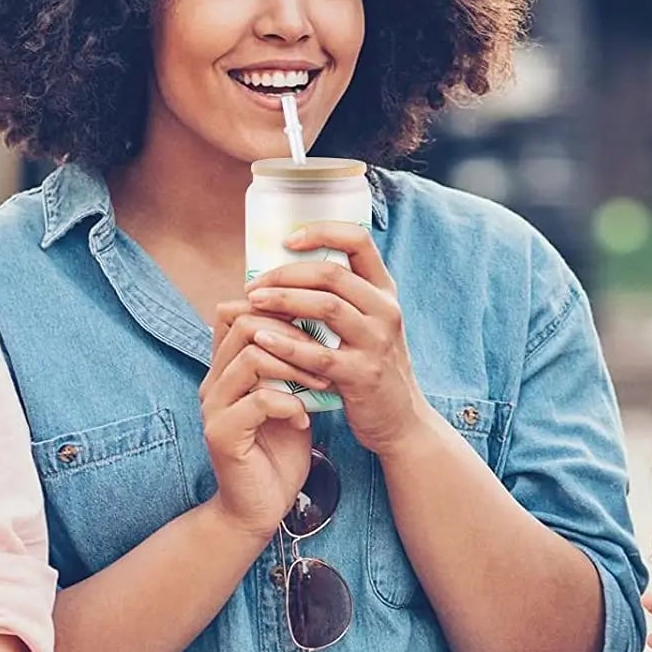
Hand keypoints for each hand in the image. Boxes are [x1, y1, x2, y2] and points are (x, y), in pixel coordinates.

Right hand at [199, 302, 316, 541]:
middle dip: (291, 333)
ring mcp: (213, 407)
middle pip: (244, 325)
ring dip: (295, 366)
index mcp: (225, 369)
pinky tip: (304, 417)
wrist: (259, 509)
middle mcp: (213, 382)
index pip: (237, 313)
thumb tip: (321, 328)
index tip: (315, 324)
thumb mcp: (289, 399)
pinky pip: (259, 400)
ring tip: (319, 383)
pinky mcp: (222, 434)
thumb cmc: (279, 452)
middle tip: (325, 352)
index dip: (276, 308)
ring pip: (251, 358)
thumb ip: (291, 367)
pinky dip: (289, 403)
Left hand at [244, 221, 429, 457]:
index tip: (287, 239)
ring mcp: (378, 342)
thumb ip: (337, 298)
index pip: (360, 240)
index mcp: (384, 291)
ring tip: (252, 302)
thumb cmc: (368, 365)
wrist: (399, 420)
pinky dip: (286, 345)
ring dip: (283, 300)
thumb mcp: (365, 324)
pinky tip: (261, 339)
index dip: (323, 231)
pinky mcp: (363, 375)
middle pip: (333, 274)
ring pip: (327, 307)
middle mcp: (386, 310)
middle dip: (286, 273)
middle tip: (254, 284)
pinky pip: (319, 355)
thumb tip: (278, 271)